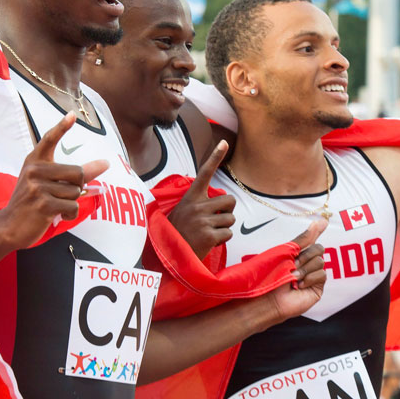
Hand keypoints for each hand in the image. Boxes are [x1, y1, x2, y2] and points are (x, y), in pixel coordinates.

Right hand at [0, 113, 108, 250]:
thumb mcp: (46, 183)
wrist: (9, 226)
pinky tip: (57, 215)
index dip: (61, 127)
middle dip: (78, 187)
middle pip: (78, 173)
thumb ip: (72, 172)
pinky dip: (70, 214)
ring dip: (71, 203)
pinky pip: (72, 207)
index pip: (49, 139)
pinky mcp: (43, 204)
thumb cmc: (31, 202)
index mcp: (34, 161)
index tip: (72, 115)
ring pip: (76, 192)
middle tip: (61, 196)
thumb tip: (104, 164)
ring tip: (54, 206)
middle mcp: (34, 170)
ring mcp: (37, 187)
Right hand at [167, 140, 235, 258]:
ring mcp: (203, 220)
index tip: (224, 142)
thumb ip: (199, 204)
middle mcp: (197, 206)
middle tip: (215, 221)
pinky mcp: (208, 235)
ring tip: (207, 233)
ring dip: (224, 228)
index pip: (205, 173)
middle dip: (227, 211)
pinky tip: (208, 242)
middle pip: (230, 201)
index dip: (215, 157)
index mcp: (191, 197)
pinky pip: (228, 234)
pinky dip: (222, 240)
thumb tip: (223, 203)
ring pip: (231, 219)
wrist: (168, 256)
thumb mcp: (183, 212)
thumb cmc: (178, 233)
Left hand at [267, 218, 328, 321]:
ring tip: (292, 278)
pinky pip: (322, 275)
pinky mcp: (317, 287)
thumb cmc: (273, 275)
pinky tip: (299, 286)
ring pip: (320, 262)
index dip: (316, 232)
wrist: (269, 297)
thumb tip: (321, 221)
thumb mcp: (287, 252)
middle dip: (305, 255)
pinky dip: (309, 278)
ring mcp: (313, 275)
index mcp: (298, 254)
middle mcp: (307, 264)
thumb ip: (304, 238)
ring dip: (304, 269)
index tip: (324, 222)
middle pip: (319, 249)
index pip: (312, 240)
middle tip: (293, 265)